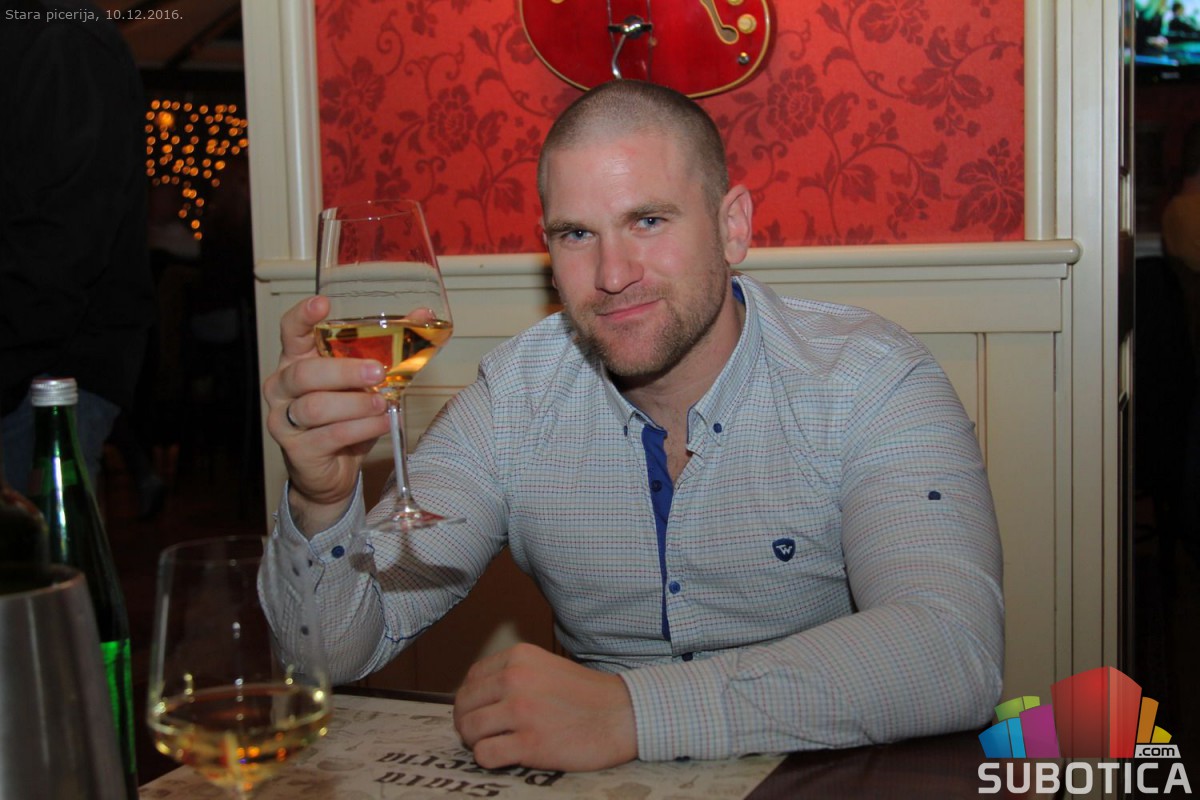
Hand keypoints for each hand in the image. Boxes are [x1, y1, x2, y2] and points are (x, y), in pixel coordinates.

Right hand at [261, 296, 389, 533]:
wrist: (329, 472)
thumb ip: (388, 349)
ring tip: (383, 404)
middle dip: (344, 371)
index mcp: (296, 361)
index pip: (290, 331)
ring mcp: (284, 419)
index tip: (322, 304)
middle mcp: (282, 387)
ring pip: (316, 407)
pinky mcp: (297, 450)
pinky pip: (329, 435)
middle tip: (378, 373)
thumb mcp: (365, 381)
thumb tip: (423, 316)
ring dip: (357, 404)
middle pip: (305, 373)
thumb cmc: (345, 417)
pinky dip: (361, 428)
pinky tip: (382, 423)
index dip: (302, 316)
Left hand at [453, 643, 637, 771]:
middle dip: (468, 723)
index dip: (470, 700)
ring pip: (470, 730)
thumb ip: (514, 675)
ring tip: (494, 744)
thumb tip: (478, 698)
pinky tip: (506, 756)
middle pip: (465, 705)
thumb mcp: (546, 667)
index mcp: (519, 657)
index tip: (479, 712)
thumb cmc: (588, 695)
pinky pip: (485, 755)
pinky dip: (489, 759)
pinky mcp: (530, 743)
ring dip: (476, 742)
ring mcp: (521, 711)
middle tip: (481, 734)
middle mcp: (516, 679)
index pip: (471, 679)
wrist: (623, 715)